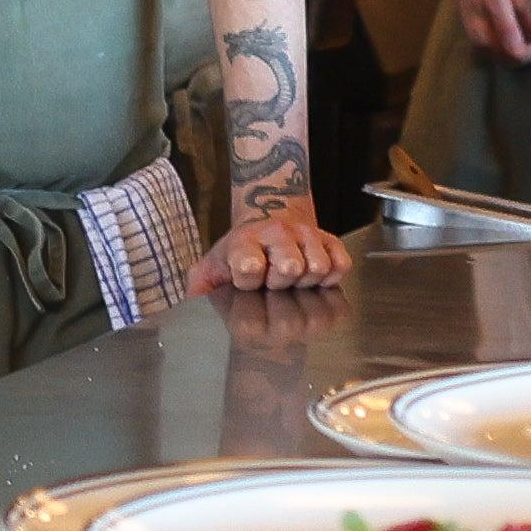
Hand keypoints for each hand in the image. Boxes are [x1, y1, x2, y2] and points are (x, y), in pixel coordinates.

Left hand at [194, 196, 348, 297]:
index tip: (249, 281)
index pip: (249, 265)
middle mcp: (277, 232)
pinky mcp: (330, 240)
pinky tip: (311, 278)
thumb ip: (198, 287)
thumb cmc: (240, 256)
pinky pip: (340, 265)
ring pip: (317, 267)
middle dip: (280, 284)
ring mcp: (306, 235)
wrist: (269, 224)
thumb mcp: (212, 268)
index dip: (250, 280)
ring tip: (291, 281)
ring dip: (305, 282)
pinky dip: (329, 278)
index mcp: (245, 241)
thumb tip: (190, 307)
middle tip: (272, 284)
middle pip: (290, 269)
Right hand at [439, 0, 530, 62]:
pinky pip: (508, 44)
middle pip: (514, 58)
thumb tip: (518, 50)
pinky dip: (523, 42)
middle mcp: (483, 44)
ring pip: (511, 53)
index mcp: (485, 38)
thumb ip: (506, 24)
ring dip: (530, 50)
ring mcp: (483, 38)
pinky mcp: (487, 31)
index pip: (517, 55)